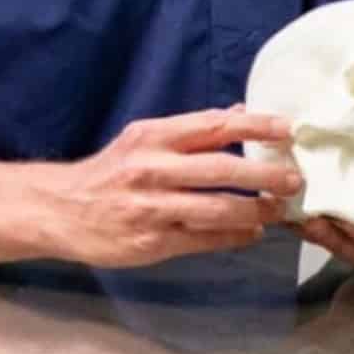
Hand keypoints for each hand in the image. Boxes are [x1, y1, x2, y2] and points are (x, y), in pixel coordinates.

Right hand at [46, 106, 302, 266]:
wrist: (59, 209)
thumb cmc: (111, 171)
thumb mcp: (145, 139)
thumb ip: (192, 130)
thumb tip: (240, 112)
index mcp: (154, 136)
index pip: (213, 125)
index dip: (255, 125)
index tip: (287, 129)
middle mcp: (153, 168)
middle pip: (220, 168)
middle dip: (264, 174)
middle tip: (294, 179)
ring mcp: (151, 207)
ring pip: (215, 208)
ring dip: (254, 210)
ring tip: (279, 210)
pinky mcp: (150, 241)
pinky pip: (201, 239)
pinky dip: (232, 236)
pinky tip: (251, 233)